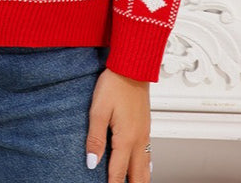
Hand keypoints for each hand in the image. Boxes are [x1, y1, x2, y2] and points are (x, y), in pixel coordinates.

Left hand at [86, 67, 151, 181]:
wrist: (132, 68)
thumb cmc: (115, 85)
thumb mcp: (98, 110)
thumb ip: (95, 138)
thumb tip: (92, 162)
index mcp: (126, 138)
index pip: (118, 172)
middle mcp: (138, 139)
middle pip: (137, 175)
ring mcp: (144, 133)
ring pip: (146, 166)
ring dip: (141, 180)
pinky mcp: (146, 126)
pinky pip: (149, 154)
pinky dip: (146, 167)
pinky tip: (145, 168)